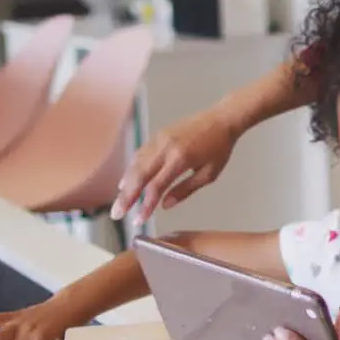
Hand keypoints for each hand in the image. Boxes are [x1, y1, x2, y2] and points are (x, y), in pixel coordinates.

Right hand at [110, 106, 240, 223]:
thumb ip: (185, 190)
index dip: (146, 205)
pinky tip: (127, 181)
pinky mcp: (157, 135)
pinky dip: (131, 169)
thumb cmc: (219, 147)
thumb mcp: (209, 174)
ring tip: (121, 201)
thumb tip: (165, 205)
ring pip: (136, 164)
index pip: (156, 186)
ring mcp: (159, 139)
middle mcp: (166, 147)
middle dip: (126, 197)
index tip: (140, 220)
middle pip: (139, 175)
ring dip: (126, 184)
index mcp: (181, 159)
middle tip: (118, 214)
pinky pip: (140, 154)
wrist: (221, 119)